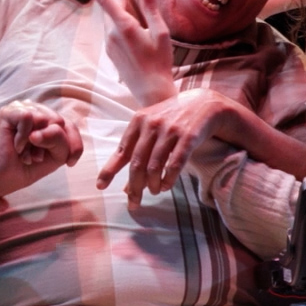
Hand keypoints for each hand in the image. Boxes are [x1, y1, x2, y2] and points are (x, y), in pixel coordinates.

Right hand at [0, 99, 83, 191]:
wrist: (6, 177)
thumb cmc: (31, 164)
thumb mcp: (57, 155)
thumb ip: (59, 139)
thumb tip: (39, 128)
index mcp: (51, 117)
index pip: (71, 125)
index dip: (74, 145)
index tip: (69, 163)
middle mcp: (37, 109)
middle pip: (59, 122)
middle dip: (50, 146)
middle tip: (35, 156)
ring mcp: (22, 107)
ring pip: (44, 119)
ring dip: (35, 144)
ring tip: (25, 151)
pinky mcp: (7, 111)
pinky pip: (27, 118)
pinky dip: (23, 138)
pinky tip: (17, 146)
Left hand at [72, 0, 176, 106]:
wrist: (150, 90)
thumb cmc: (160, 62)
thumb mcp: (161, 34)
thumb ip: (152, 9)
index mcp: (125, 27)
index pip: (105, 0)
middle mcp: (113, 34)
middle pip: (110, 4)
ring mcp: (110, 43)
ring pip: (109, 16)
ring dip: (116, 0)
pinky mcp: (111, 51)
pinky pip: (111, 27)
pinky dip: (116, 15)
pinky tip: (124, 12)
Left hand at [96, 88, 237, 203]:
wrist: (204, 103)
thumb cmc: (173, 119)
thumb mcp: (151, 129)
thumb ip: (137, 152)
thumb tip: (125, 186)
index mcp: (139, 121)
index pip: (121, 151)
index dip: (110, 170)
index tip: (100, 186)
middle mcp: (152, 125)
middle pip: (137, 163)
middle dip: (134, 186)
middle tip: (133, 203)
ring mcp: (170, 130)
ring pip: (154, 166)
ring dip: (152, 184)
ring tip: (154, 192)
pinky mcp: (188, 137)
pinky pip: (175, 164)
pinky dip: (169, 179)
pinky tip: (166, 186)